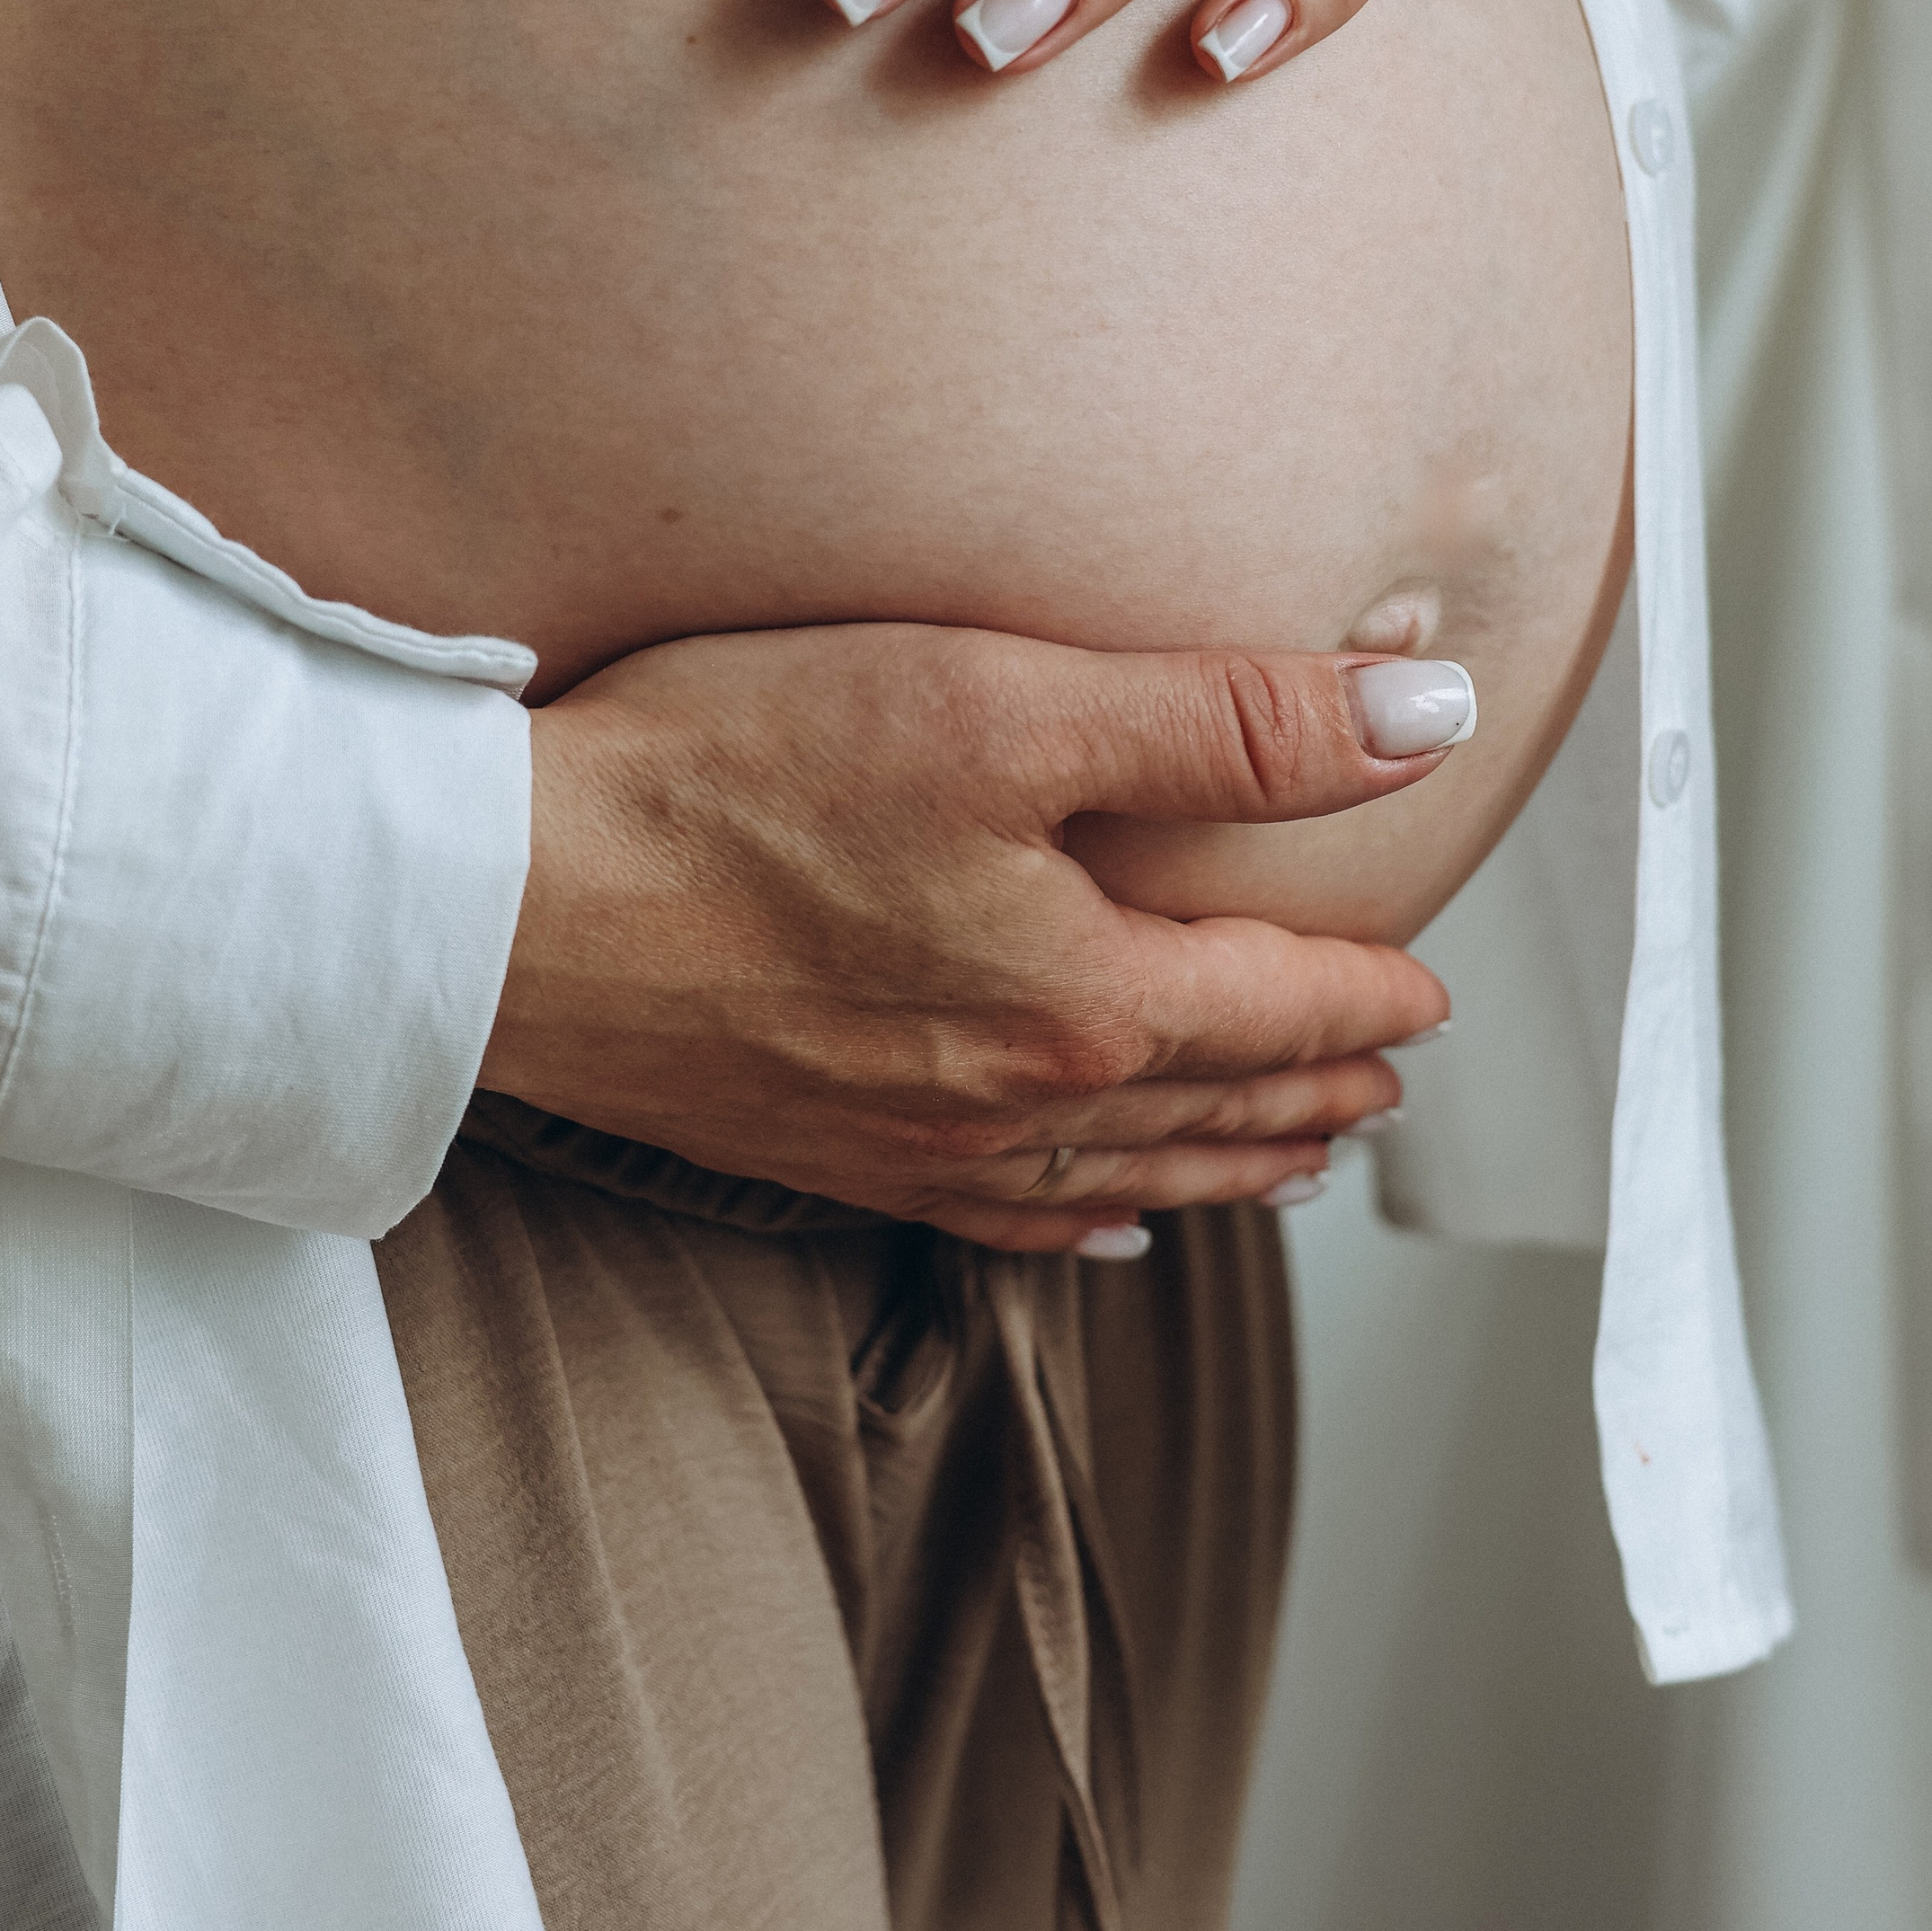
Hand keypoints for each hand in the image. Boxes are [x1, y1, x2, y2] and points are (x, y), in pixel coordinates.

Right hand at [484, 620, 1464, 1251]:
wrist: (502, 906)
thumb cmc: (734, 779)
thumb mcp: (1001, 702)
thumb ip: (1227, 718)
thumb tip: (1428, 715)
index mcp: (1084, 1000)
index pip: (1279, 1003)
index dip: (1367, 993)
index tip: (1427, 991)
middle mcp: (1014, 1100)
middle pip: (1212, 1105)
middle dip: (1312, 1089)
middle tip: (1383, 1080)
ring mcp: (910, 1141)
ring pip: (1119, 1172)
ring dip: (1221, 1163)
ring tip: (1288, 1158)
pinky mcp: (816, 1147)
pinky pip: (993, 1216)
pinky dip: (1078, 1221)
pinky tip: (1096, 1228)